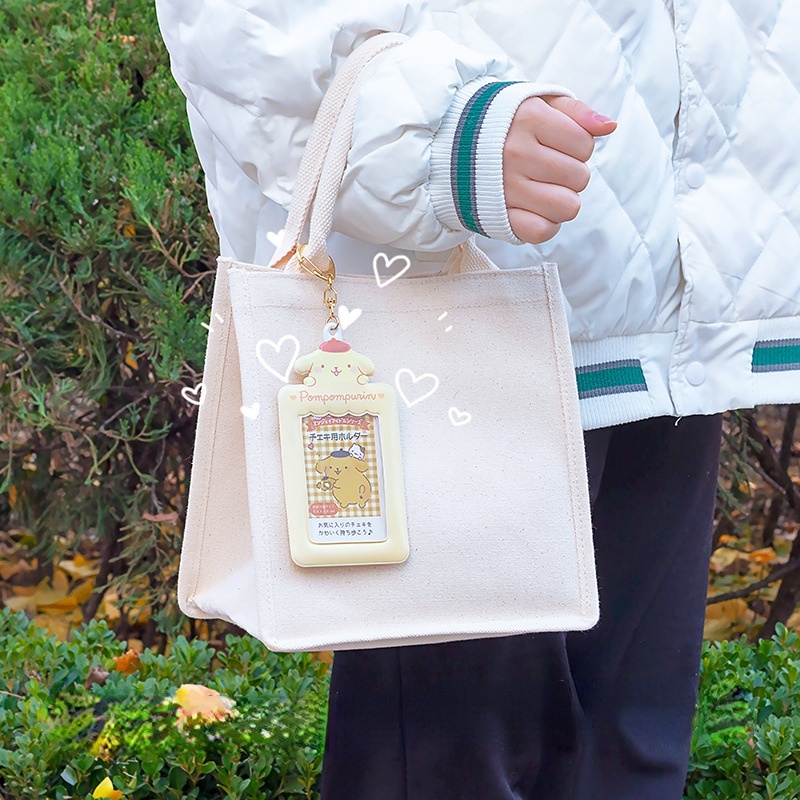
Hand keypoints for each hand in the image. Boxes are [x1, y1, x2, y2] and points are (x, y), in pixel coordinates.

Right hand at [503, 96, 616, 243]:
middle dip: (571, 175)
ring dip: (562, 201)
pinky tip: (535, 210)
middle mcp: (516, 152)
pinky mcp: (498, 215)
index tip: (558, 146)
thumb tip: (608, 126)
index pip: (585, 145)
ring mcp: (506, 187)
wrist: (450, 147)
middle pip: (579, 178)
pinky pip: (541, 231)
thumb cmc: (503, 124)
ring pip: (567, 207)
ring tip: (545, 190)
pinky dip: (545, 224)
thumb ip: (576, 112)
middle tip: (549, 169)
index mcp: (529, 119)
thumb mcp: (537, 104)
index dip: (579, 148)